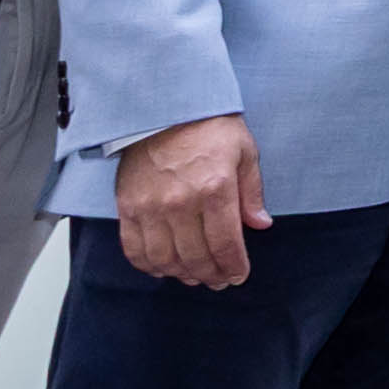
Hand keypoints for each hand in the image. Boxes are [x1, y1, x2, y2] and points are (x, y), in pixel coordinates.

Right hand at [114, 111, 266, 291]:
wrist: (163, 107)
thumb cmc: (208, 126)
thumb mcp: (244, 152)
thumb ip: (252, 192)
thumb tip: (260, 225)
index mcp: (215, 189)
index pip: (226, 244)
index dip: (233, 267)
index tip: (238, 276)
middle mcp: (181, 202)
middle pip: (196, 257)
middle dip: (211, 276)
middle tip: (218, 281)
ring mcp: (151, 207)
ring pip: (165, 259)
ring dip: (181, 275)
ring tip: (193, 277)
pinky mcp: (128, 206)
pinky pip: (134, 249)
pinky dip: (148, 266)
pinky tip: (162, 269)